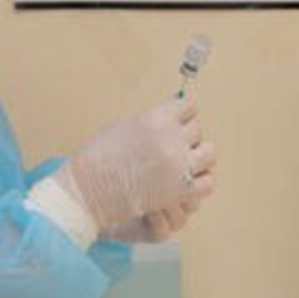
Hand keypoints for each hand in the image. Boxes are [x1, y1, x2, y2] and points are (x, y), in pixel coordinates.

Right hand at [53, 97, 215, 229]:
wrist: (88, 190)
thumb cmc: (99, 157)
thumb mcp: (125, 126)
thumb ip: (153, 122)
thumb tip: (172, 120)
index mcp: (156, 119)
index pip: (188, 106)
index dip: (181, 114)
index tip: (176, 122)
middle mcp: (171, 139)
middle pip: (198, 129)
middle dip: (186, 137)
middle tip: (173, 146)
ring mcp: (178, 166)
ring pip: (210, 153)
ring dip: (197, 157)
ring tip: (184, 164)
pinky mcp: (180, 190)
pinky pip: (208, 182)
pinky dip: (199, 182)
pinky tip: (186, 182)